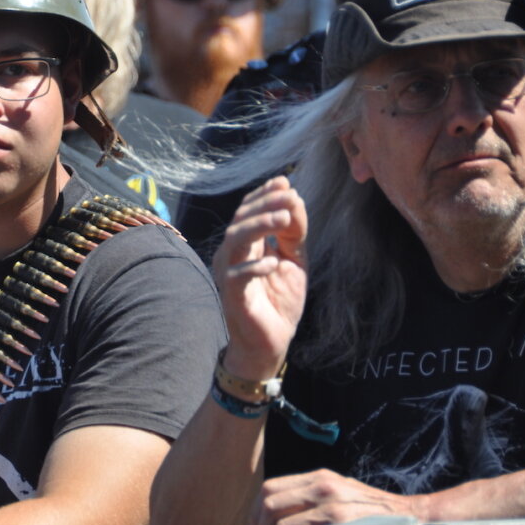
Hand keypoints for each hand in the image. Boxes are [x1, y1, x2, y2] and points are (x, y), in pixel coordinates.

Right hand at [212, 176, 307, 377]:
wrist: (271, 342)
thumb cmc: (279, 301)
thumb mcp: (294, 260)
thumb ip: (294, 232)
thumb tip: (294, 197)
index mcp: (246, 244)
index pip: (248, 210)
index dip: (263, 194)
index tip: (285, 182)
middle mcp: (232, 254)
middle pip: (241, 219)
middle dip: (265, 204)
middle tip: (290, 196)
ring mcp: (229, 273)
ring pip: (235, 239)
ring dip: (259, 226)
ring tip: (283, 218)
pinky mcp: (232, 295)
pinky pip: (237, 275)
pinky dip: (255, 266)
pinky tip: (273, 263)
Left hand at [250, 469, 428, 524]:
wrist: (410, 517)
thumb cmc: (372, 512)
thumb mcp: (340, 494)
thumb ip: (312, 499)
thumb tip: (277, 520)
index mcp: (319, 477)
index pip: (271, 487)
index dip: (257, 511)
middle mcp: (322, 484)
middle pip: (269, 502)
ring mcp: (330, 501)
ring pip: (279, 520)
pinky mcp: (339, 521)